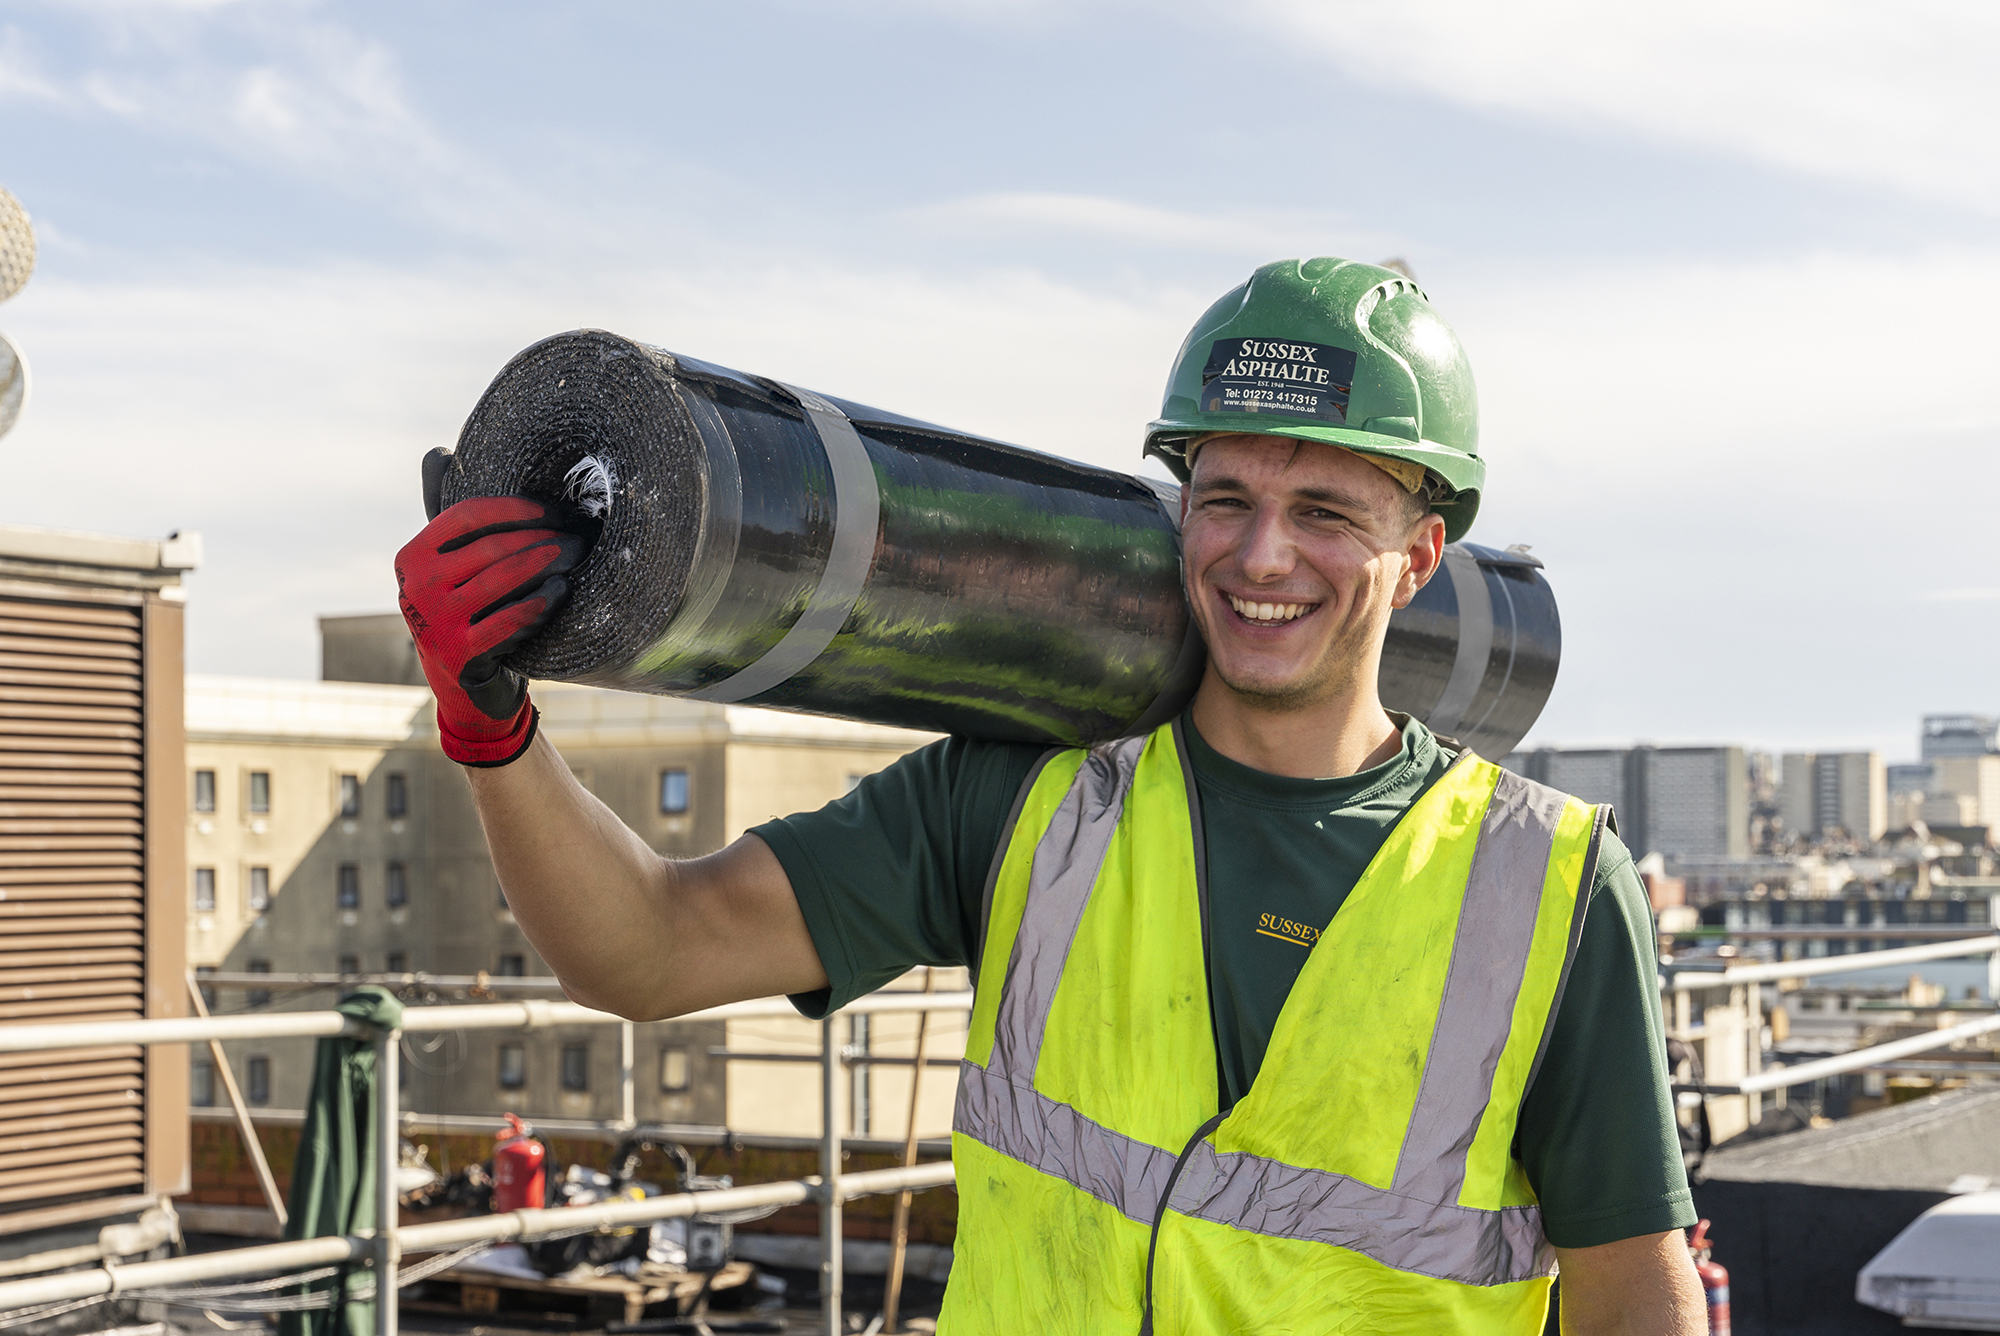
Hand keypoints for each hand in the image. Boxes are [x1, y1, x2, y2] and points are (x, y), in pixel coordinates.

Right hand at [395, 495, 585, 765]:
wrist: (467, 691)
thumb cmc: (467, 617)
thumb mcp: (451, 568)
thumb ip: (447, 519)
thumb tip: (435, 452)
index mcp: (411, 557)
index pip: (466, 515)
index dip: (515, 508)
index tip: (555, 509)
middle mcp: (414, 587)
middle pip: (490, 547)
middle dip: (542, 536)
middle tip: (582, 533)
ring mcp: (433, 622)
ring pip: (501, 579)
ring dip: (546, 563)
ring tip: (577, 554)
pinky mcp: (458, 654)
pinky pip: (507, 619)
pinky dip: (539, 602)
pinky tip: (562, 590)